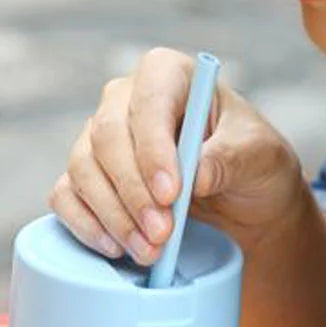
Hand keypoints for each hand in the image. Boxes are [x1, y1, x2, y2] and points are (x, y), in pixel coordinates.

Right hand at [50, 47, 305, 263]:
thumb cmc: (250, 162)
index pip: (148, 101)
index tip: (172, 193)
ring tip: (149, 251)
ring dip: (113, 216)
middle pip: (107, 138)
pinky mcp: (86, 178)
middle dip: (134, 193)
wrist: (239, 199)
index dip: (153, 148)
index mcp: (169, 75)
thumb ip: (230, 159)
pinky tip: (116, 248)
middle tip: (162, 234)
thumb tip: (195, 175)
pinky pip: (66, 197)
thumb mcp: (259, 156)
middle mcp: (124, 100)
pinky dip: (86, 225)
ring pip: (82, 169)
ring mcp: (98, 138)